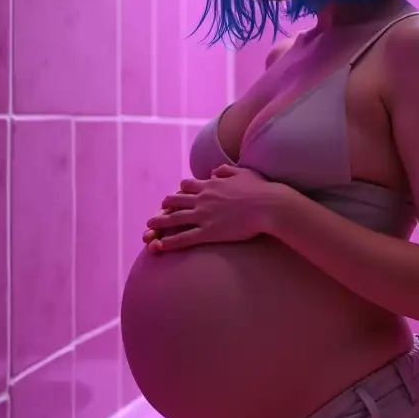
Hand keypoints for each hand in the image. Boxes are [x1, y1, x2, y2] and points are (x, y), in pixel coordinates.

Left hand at [143, 165, 286, 252]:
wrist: (269, 206)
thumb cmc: (262, 190)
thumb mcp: (244, 173)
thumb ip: (228, 170)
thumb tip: (216, 169)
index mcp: (212, 184)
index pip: (188, 185)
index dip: (181, 191)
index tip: (177, 195)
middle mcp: (203, 198)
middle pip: (176, 200)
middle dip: (166, 206)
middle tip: (159, 211)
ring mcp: (203, 215)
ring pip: (174, 218)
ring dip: (159, 223)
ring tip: (149, 227)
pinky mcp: (208, 232)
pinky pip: (183, 238)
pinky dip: (169, 243)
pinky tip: (158, 247)